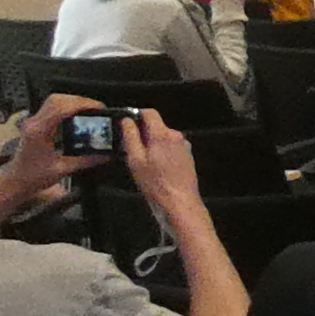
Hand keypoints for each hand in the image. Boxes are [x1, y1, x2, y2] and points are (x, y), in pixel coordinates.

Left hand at [0, 95, 86, 219]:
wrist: (15, 182)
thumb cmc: (33, 178)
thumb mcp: (63, 170)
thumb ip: (86, 161)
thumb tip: (105, 156)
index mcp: (39, 132)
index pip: (61, 108)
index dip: (81, 104)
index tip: (97, 107)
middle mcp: (34, 123)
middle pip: (57, 99)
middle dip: (78, 100)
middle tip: (96, 107)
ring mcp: (32, 122)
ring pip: (53, 101)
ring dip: (72, 101)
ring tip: (89, 108)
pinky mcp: (34, 124)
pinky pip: (50, 108)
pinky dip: (65, 107)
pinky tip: (76, 114)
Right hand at [114, 106, 209, 230]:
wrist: (180, 203)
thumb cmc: (155, 183)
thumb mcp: (135, 159)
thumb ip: (130, 136)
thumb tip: (126, 119)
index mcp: (162, 134)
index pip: (149, 112)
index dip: (136, 115)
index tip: (126, 125)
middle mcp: (176, 136)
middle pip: (156, 126)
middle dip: (143, 133)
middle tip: (131, 149)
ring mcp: (184, 146)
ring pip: (164, 138)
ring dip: (153, 144)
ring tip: (143, 162)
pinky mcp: (188, 157)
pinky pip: (171, 148)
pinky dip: (162, 152)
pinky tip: (156, 168)